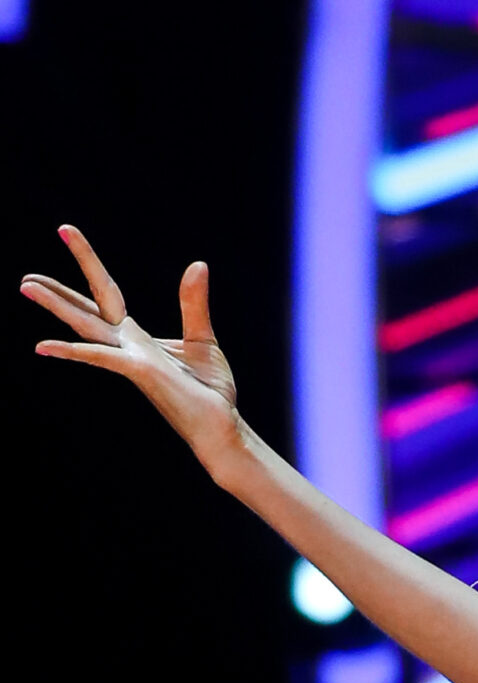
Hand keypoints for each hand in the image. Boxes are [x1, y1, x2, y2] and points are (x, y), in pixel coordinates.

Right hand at [25, 227, 248, 476]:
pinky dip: (76, 350)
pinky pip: (104, 356)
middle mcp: (126, 344)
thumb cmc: (209, 389)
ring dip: (58, 306)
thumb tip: (198, 264)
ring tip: (26, 286)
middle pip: (87, 306)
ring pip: (87, 325)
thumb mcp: (202, 337)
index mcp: (136, 335)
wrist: (221, 427)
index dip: (87, 261)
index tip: (65, 231)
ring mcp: (130, 358)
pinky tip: (43, 345)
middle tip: (25, 276)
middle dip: (57, 289)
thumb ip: (193, 303)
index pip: (105, 291)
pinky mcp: (141, 372)